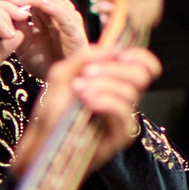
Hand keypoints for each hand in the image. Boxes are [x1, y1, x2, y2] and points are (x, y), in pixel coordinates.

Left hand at [3, 0, 88, 77]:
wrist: (61, 83)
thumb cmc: (43, 60)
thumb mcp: (21, 38)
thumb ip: (14, 22)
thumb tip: (0, 4)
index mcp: (48, 3)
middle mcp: (60, 5)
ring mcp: (68, 16)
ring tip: (10, 1)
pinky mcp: (74, 31)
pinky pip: (61, 12)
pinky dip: (44, 5)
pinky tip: (29, 8)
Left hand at [15, 46, 159, 169]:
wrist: (43, 140)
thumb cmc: (54, 111)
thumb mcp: (63, 74)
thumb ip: (85, 57)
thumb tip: (111, 49)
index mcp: (115, 81)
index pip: (145, 65)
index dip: (139, 57)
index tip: (120, 55)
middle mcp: (124, 97)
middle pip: (142, 75)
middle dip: (114, 69)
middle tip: (87, 73)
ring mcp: (124, 117)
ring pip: (131, 91)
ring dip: (103, 85)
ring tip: (79, 90)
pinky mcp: (122, 134)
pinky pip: (123, 111)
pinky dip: (105, 101)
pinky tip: (87, 101)